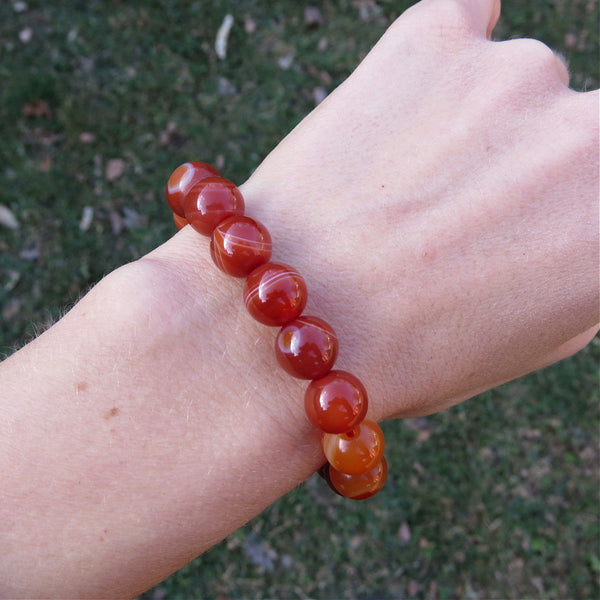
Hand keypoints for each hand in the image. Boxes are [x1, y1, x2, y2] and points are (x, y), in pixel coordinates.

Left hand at [224, 0, 598, 419]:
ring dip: (472, 128)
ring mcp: (513, 74)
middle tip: (466, 216)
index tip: (536, 219)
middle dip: (531, 175)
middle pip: (580, 135)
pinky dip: (447, 55)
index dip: (569, 207)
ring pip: (513, 88)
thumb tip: (582, 214)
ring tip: (400, 186)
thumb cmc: (413, 353)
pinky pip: (463, 20)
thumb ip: (583, 260)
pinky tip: (416, 91)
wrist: (289, 323)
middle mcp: (592, 134)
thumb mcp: (536, 334)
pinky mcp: (432, 38)